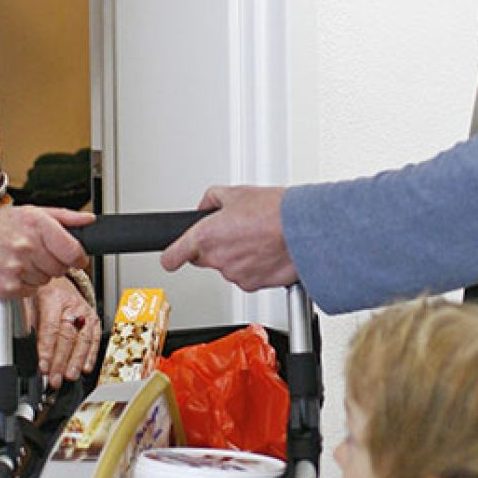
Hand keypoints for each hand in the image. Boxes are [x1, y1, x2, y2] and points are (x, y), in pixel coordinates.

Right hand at [0, 204, 91, 298]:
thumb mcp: (27, 212)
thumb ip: (63, 217)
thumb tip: (88, 220)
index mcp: (35, 224)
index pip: (72, 250)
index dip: (79, 257)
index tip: (76, 258)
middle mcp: (26, 246)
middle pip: (61, 268)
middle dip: (54, 263)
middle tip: (37, 254)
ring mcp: (16, 268)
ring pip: (47, 280)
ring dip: (39, 274)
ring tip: (20, 260)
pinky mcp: (8, 288)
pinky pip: (31, 291)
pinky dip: (25, 285)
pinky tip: (12, 271)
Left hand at [30, 276, 100, 389]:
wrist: (58, 282)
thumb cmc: (41, 294)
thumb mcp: (27, 303)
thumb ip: (25, 324)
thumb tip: (20, 347)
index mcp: (52, 298)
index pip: (51, 328)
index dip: (47, 350)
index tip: (43, 367)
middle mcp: (71, 304)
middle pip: (68, 336)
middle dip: (61, 361)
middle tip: (55, 378)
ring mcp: (85, 311)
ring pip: (83, 339)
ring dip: (76, 361)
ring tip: (70, 376)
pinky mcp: (93, 319)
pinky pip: (94, 338)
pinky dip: (91, 355)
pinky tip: (86, 367)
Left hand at [161, 186, 296, 289]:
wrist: (305, 230)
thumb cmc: (275, 211)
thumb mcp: (237, 192)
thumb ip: (213, 199)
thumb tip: (207, 205)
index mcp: (205, 236)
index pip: (172, 257)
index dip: (172, 256)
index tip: (172, 257)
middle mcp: (217, 259)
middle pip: (203, 259)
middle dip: (214, 248)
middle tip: (235, 233)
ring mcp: (235, 275)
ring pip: (228, 268)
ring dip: (238, 257)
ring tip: (258, 238)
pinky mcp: (254, 285)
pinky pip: (248, 276)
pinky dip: (255, 267)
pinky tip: (267, 251)